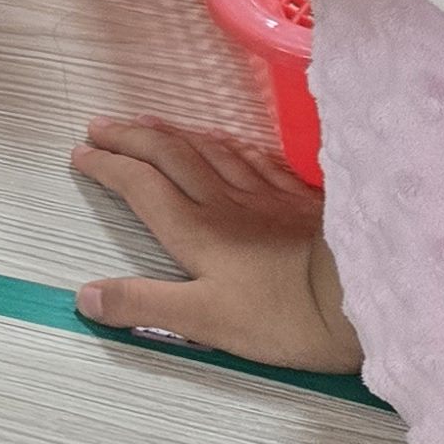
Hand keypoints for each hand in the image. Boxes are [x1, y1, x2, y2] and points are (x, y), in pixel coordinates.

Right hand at [68, 117, 361, 373]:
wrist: (362, 295)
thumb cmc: (284, 315)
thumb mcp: (204, 321)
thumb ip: (143, 306)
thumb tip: (85, 296)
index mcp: (194, 229)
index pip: (140, 185)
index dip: (107, 165)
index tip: (81, 153)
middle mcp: (223, 202)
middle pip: (169, 155)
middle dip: (131, 137)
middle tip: (101, 125)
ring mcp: (263, 195)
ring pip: (209, 150)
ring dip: (173, 132)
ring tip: (150, 122)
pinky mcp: (298, 198)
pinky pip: (256, 158)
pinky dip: (230, 144)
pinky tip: (228, 140)